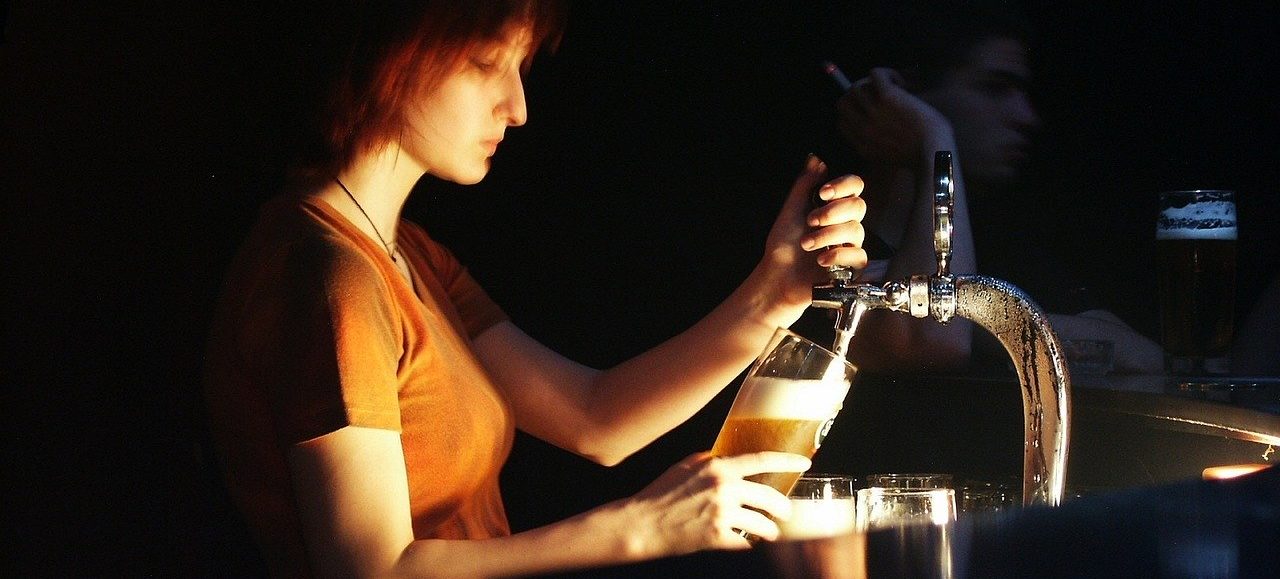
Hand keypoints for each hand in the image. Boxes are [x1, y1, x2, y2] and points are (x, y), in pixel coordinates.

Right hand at [624, 451, 810, 555]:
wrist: (642, 523)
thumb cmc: (660, 493)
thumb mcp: (685, 466)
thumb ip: (710, 460)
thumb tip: (729, 458)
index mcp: (717, 467)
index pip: (762, 460)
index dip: (788, 461)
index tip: (804, 463)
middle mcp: (724, 488)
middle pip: (769, 496)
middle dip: (783, 507)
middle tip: (785, 512)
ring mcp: (722, 513)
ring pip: (763, 524)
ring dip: (771, 530)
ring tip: (770, 533)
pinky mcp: (717, 537)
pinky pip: (746, 543)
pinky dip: (749, 544)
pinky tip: (747, 543)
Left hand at [756, 156, 866, 322]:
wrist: (778, 276)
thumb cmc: (783, 246)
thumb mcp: (790, 210)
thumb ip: (804, 185)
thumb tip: (816, 159)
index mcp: (833, 207)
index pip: (854, 186)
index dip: (843, 185)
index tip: (823, 192)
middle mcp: (845, 223)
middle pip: (858, 206)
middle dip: (832, 212)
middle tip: (810, 221)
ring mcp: (850, 244)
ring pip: (856, 230)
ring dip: (827, 235)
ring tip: (806, 244)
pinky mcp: (852, 266)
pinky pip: (858, 255)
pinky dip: (838, 255)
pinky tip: (821, 260)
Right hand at [836, 68, 953, 165]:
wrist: (935, 153)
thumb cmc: (924, 155)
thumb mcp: (894, 159)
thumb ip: (880, 147)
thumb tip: (879, 125)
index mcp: (863, 146)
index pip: (842, 123)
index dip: (853, 111)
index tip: (868, 108)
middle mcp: (864, 128)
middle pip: (843, 102)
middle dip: (857, 95)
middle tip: (876, 93)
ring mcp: (873, 112)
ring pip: (856, 86)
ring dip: (873, 83)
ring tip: (894, 89)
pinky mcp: (887, 97)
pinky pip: (875, 73)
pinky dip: (888, 73)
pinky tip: (902, 83)